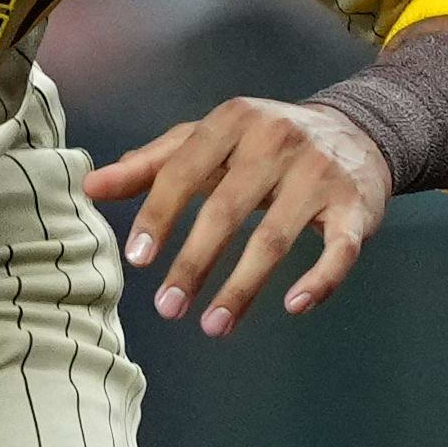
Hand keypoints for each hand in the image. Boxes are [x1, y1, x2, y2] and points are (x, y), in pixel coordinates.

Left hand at [80, 97, 391, 337]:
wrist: (357, 131)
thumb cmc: (265, 142)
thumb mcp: (208, 141)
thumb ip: (151, 164)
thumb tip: (89, 187)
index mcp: (234, 121)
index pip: (186, 170)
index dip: (159, 216)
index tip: (137, 260)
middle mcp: (278, 140)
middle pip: (227, 209)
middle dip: (194, 262)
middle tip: (167, 308)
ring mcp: (320, 174)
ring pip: (276, 237)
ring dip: (242, 286)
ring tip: (213, 325)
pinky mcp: (356, 206)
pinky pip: (339, 249)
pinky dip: (319, 280)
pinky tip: (294, 306)